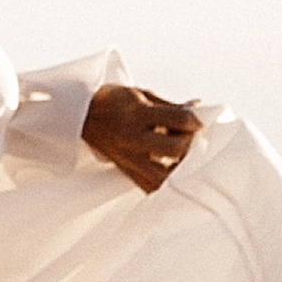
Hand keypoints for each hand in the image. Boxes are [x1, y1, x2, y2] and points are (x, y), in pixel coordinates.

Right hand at [82, 81, 198, 193]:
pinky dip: (165, 182)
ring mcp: (129, 158)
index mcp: (137, 114)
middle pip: (175, 149)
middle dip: (188, 143)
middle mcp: (133, 138)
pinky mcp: (126, 172)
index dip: (195, 120)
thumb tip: (198, 109)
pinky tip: (169, 172)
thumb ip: (171, 106)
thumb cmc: (114, 102)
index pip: (179, 119)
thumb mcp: (142, 94)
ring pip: (165, 176)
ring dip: (179, 168)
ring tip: (179, 157)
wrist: (82, 116)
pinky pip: (152, 187)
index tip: (199, 120)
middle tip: (187, 137)